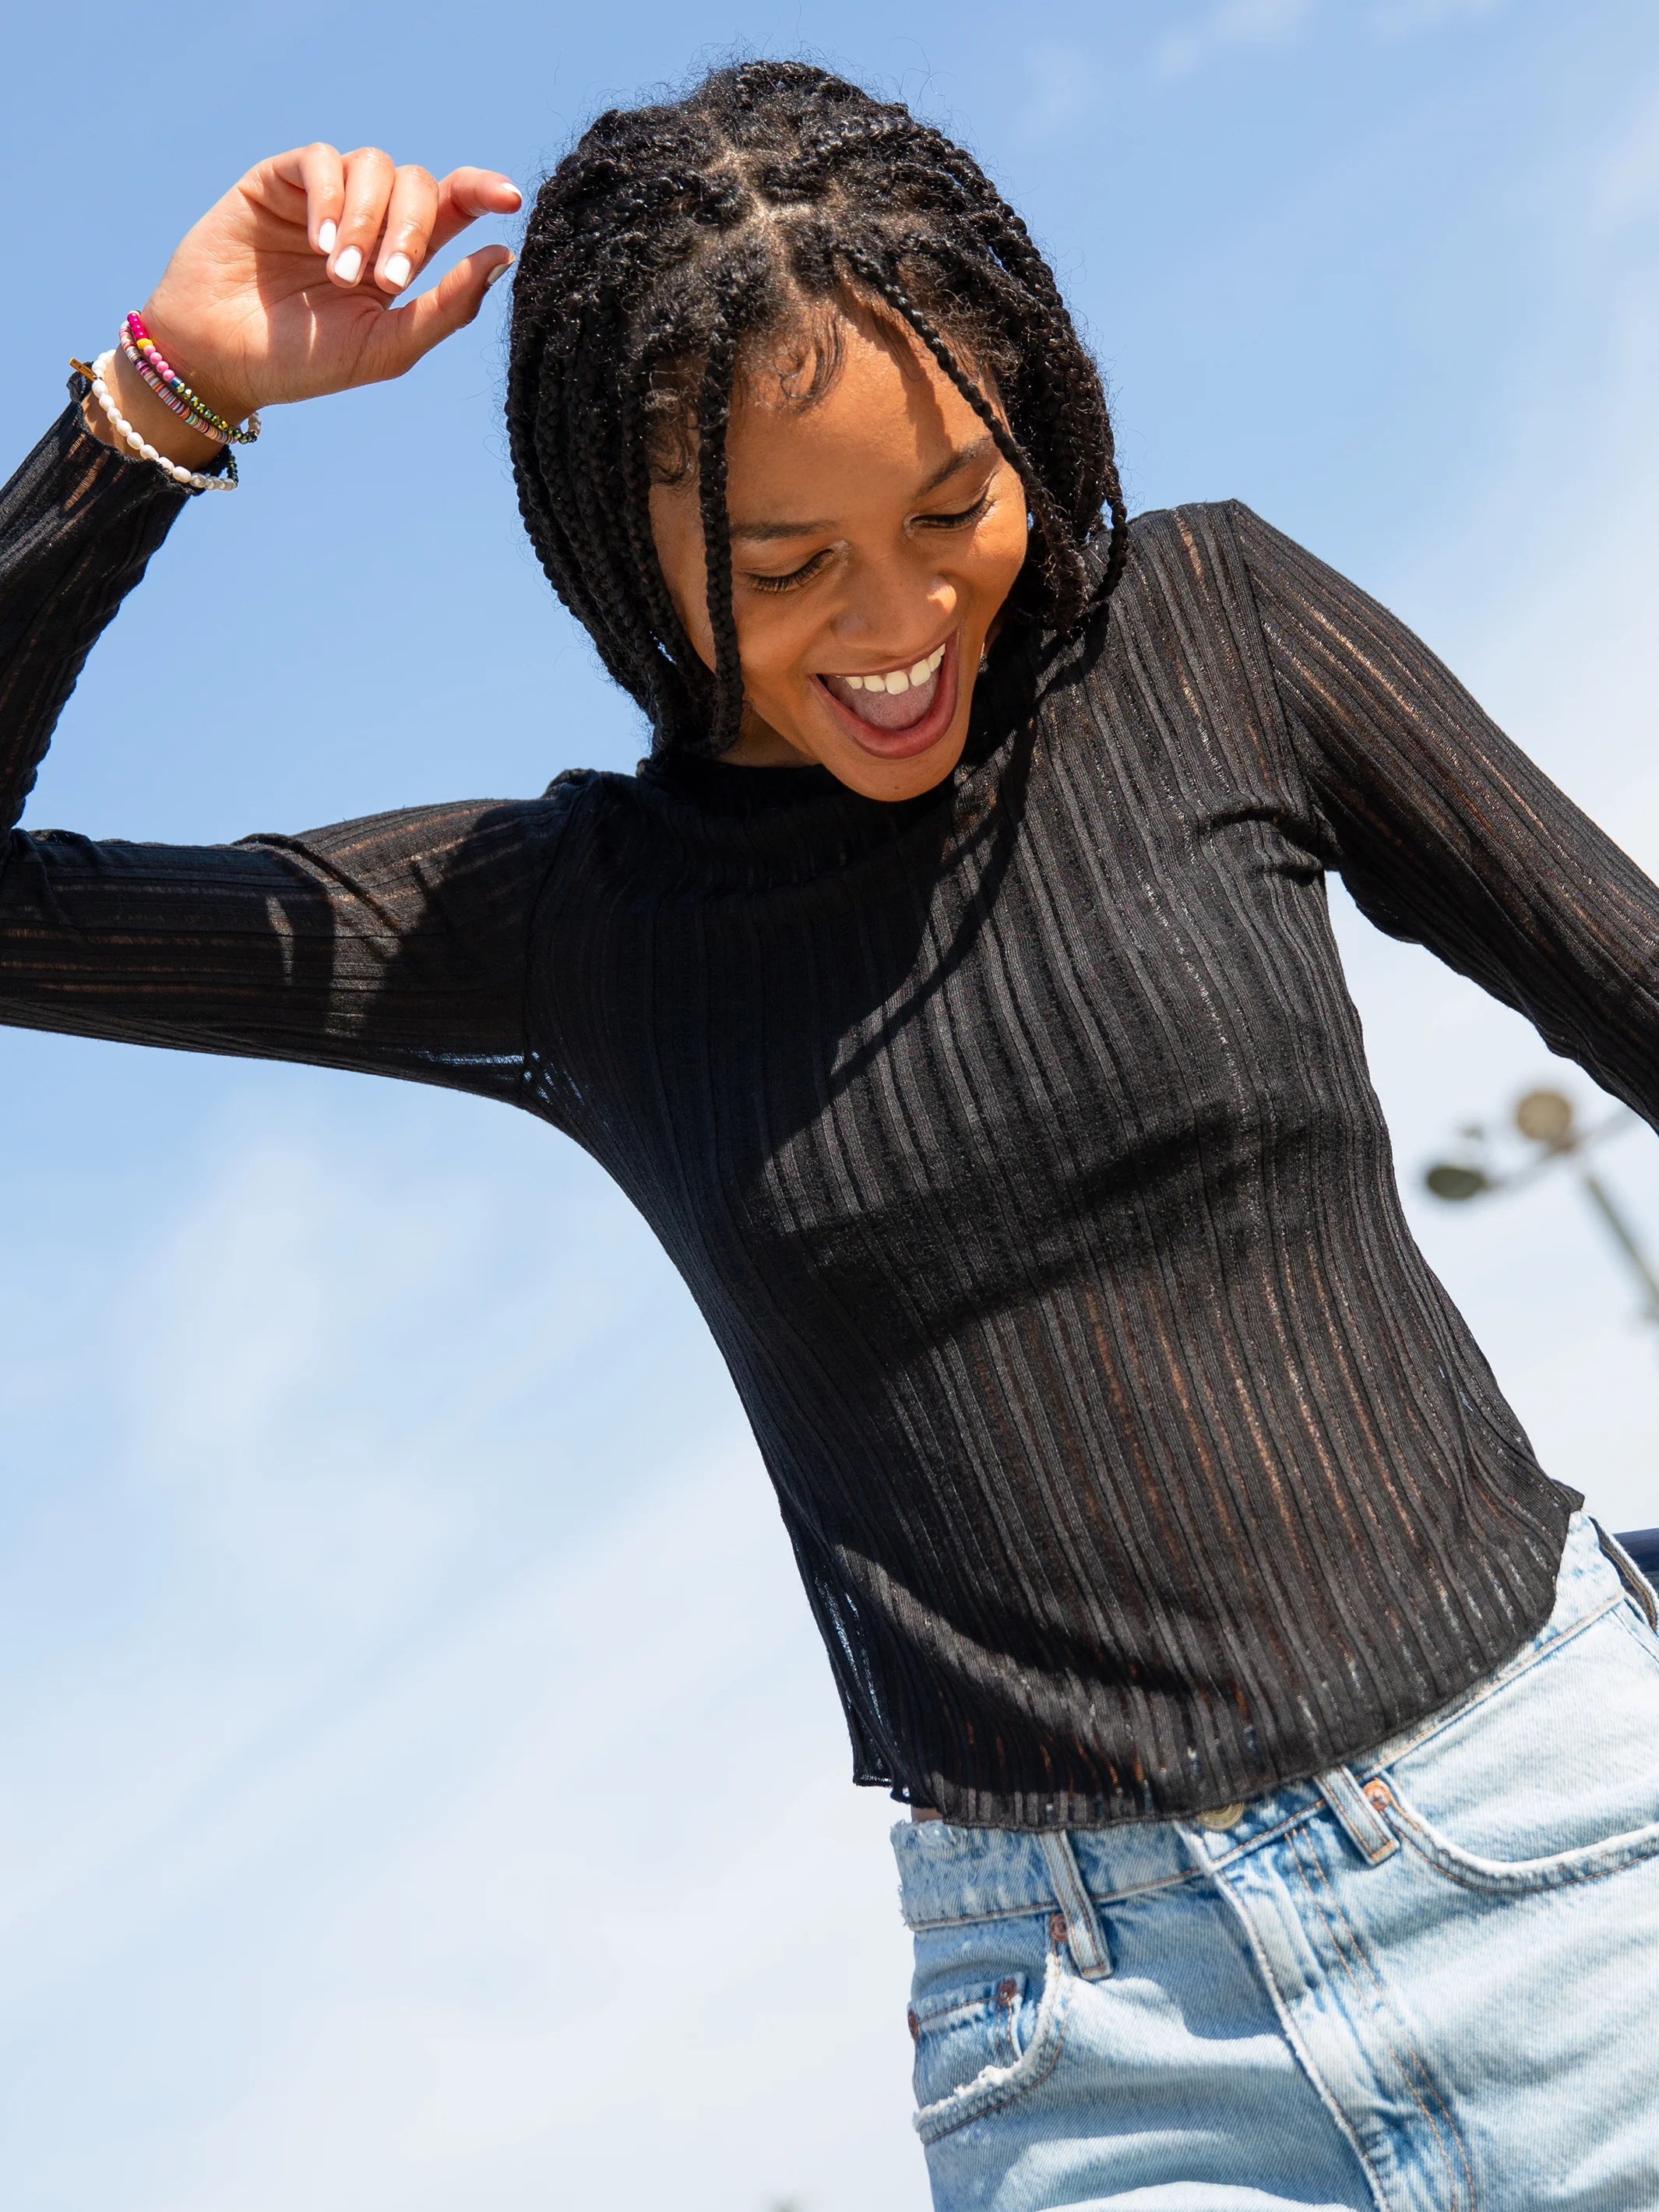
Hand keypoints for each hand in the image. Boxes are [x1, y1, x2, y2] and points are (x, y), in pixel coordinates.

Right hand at [95, 144, 519, 451]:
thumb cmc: (302, 363)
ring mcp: (323, 197)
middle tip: (386, 279)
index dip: (483, 192)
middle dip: (411, 228)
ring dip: (367, 218)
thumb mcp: (386, 347)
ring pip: (374, 166)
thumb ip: (446, 307)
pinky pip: (321, 160)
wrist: (219, 360)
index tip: (510, 200)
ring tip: (340, 271)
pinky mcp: (279, 181)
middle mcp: (369, 221)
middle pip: (419, 184)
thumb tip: (503, 256)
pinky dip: (329, 197)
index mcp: (402, 258)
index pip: (454, 207)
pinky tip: (317, 241)